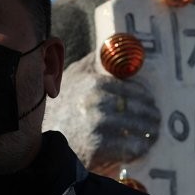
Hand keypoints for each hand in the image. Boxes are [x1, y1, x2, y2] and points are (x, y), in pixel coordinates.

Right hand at [43, 51, 160, 174]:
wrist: (37, 139)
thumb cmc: (62, 106)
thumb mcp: (72, 77)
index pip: (131, 90)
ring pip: (136, 128)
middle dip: (150, 115)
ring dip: (149, 132)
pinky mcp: (97, 147)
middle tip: (156, 120)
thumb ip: (92, 63)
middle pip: (137, 109)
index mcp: (94, 83)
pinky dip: (139, 148)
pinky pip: (129, 147)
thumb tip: (111, 46)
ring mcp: (97, 125)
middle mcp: (96, 102)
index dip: (145, 97)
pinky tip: (143, 148)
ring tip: (153, 134)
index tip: (152, 102)